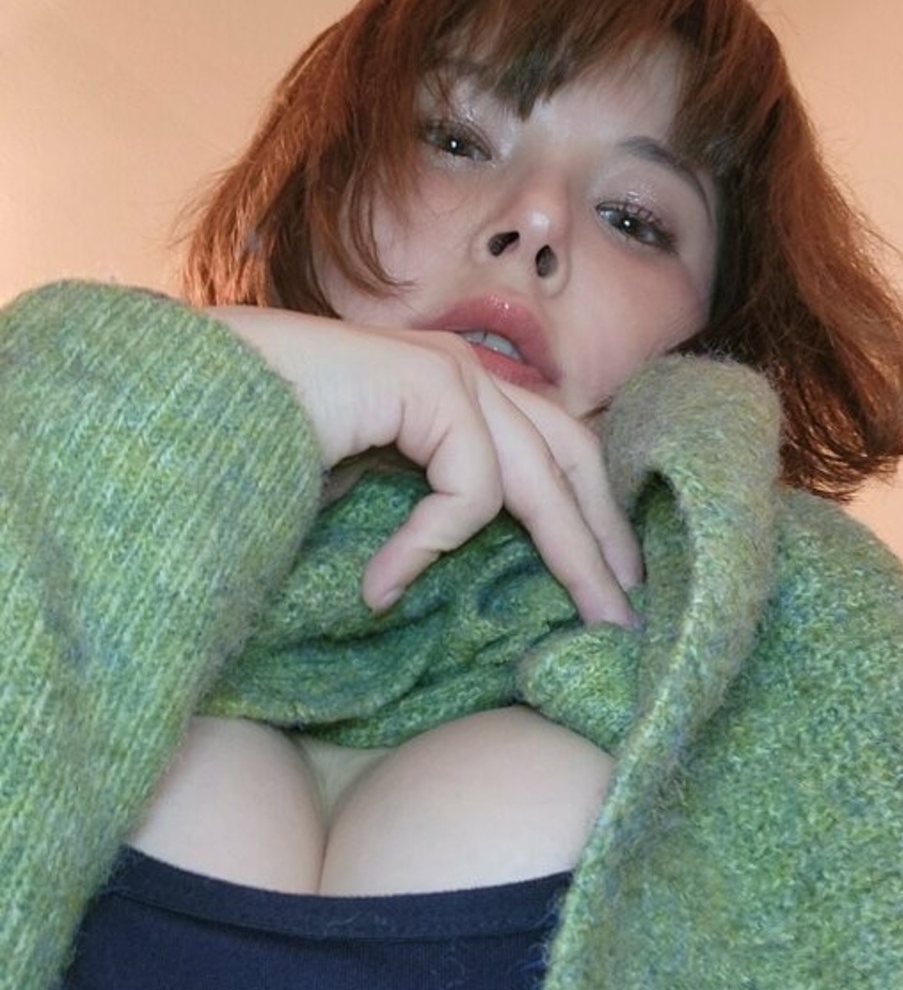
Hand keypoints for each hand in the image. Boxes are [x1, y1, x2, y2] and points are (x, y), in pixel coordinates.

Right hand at [207, 307, 640, 626]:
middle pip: (571, 453)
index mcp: (452, 389)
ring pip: (540, 472)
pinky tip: (383, 586)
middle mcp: (461, 369)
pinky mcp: (426, 381)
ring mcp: (447, 368)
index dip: (591, 514)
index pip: (553, 447)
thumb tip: (482, 569)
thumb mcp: (364, 492)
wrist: (187, 409)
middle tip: (629, 616)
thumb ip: (424, 508)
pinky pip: (467, 484)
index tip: (612, 587)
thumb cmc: (257, 455)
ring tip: (588, 622)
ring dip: (568, 553)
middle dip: (605, 537)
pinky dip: (432, 544)